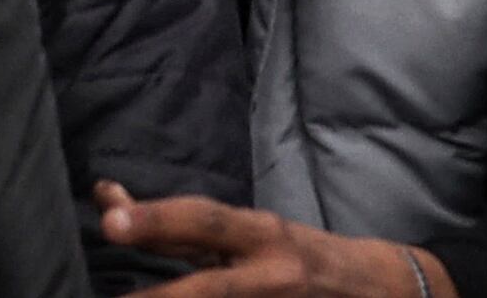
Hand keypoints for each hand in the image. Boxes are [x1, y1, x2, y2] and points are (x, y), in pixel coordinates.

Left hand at [94, 189, 440, 297]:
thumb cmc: (298, 254)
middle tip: (113, 292)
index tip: (109, 219)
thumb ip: (176, 226)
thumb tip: (105, 197)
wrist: (382, 290)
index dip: (156, 219)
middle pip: (209, 287)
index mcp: (260, 236)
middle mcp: (272, 275)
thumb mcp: (244, 230)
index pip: (202, 222)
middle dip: (160, 297)